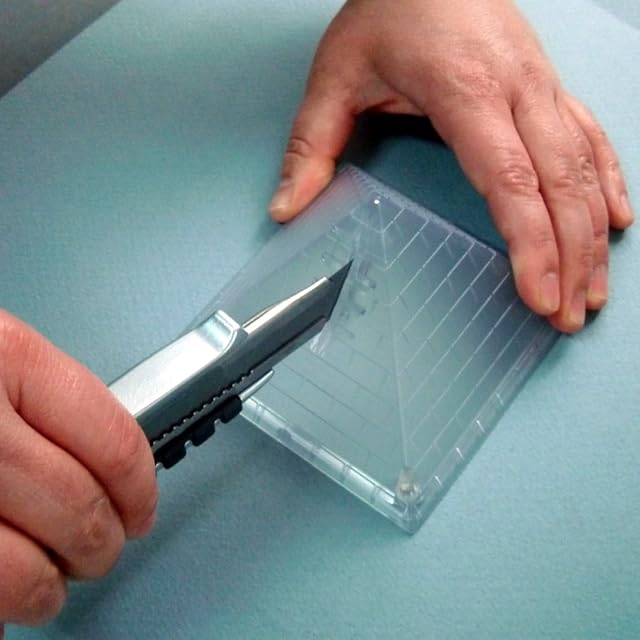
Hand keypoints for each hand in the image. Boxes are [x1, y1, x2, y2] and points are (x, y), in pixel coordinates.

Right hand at [0, 311, 157, 629]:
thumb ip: (43, 397)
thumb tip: (110, 463)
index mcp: (5, 358)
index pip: (113, 441)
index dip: (140, 487)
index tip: (142, 508)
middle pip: (77, 508)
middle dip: (104, 541)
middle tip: (106, 547)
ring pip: (24, 572)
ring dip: (51, 587)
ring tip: (54, 581)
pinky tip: (0, 589)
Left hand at [268, 0, 633, 332]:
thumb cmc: (389, 9)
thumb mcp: (336, 75)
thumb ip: (311, 145)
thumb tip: (286, 207)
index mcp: (466, 90)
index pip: (510, 179)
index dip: (531, 242)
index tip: (538, 293)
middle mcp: (518, 89)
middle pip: (560, 184)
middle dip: (570, 257)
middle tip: (567, 315)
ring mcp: (542, 86)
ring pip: (584, 168)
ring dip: (594, 234)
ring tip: (591, 291)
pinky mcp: (549, 86)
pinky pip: (592, 138)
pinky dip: (608, 184)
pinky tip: (616, 222)